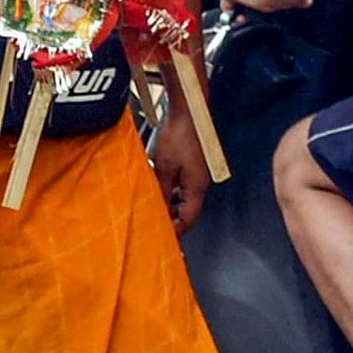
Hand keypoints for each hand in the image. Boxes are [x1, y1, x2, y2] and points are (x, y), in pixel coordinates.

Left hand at [151, 101, 211, 232]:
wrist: (188, 112)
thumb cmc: (179, 135)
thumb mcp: (163, 167)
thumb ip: (160, 190)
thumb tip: (155, 207)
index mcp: (196, 188)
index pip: (188, 219)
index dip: (176, 231)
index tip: (164, 240)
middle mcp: (200, 183)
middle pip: (187, 210)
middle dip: (172, 220)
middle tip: (155, 226)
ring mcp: (197, 173)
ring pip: (183, 197)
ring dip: (170, 204)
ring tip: (152, 208)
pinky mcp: (193, 164)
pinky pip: (182, 184)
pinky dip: (171, 190)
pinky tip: (158, 187)